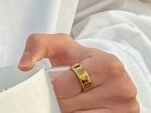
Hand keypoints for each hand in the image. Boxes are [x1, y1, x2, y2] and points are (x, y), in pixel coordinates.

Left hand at [18, 33, 138, 112]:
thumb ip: (38, 45)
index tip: (55, 83)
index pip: (64, 86)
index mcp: (109, 65)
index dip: (53, 86)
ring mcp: (125, 109)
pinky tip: (78, 108)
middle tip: (62, 92)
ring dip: (67, 111)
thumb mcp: (60, 45)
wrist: (106, 72)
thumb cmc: (83, 59)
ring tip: (71, 100)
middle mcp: (123, 88)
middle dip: (59, 100)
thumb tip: (25, 65)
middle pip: (69, 105)